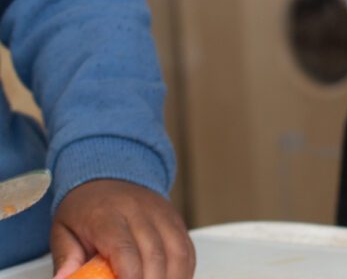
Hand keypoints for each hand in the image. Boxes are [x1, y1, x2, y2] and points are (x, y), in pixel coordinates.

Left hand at [51, 179, 193, 278]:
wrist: (110, 174)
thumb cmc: (86, 209)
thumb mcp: (63, 230)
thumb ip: (65, 258)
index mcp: (108, 215)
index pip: (124, 248)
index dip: (129, 276)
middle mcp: (139, 211)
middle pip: (154, 253)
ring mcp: (161, 214)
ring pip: (176, 251)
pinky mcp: (175, 219)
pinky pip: (186, 248)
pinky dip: (183, 271)